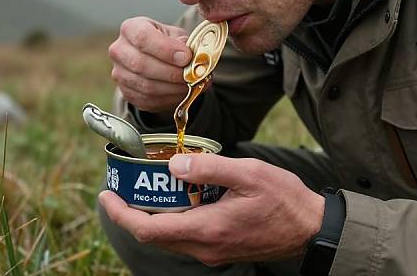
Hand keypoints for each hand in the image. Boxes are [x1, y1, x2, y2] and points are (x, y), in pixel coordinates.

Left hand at [99, 154, 324, 265]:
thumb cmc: (283, 199)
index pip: (150, 229)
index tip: (106, 195)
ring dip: (150, 216)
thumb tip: (174, 165)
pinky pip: (184, 236)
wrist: (310, 228)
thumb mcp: (248, 173)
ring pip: (169, 237)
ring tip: (142, 189)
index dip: (122, 214)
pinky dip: (170, 218)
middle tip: (120, 187)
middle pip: (155, 235)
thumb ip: (210, 168)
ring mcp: (213, 251)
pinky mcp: (220, 248)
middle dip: (131, 213)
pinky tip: (175, 197)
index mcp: (208, 228)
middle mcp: (205, 247)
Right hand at [109, 17, 192, 112]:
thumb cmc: (166, 42)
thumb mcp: (175, 35)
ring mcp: (120, 74)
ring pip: (146, 86)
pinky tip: (182, 92)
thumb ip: (182, 42)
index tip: (186, 56)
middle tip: (192, 74)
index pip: (143, 37)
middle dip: (171, 72)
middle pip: (141, 64)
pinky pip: (148, 100)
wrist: (155, 58)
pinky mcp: (126, 93)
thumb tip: (190, 52)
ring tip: (191, 84)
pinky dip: (169, 98)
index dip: (166, 49)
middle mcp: (119, 50)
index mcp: (130, 28)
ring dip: (173, 88)